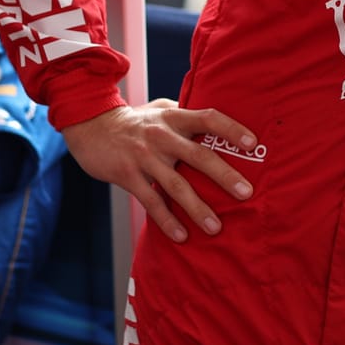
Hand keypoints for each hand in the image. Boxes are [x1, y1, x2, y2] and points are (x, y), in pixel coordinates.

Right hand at [63, 101, 257, 242]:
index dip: (232, 128)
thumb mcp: (160, 109)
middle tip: (246, 194)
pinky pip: (151, 202)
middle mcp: (162, 136)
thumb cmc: (136, 120)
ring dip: (198, 208)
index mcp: (174, 117)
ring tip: (216, 227)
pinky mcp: (128, 176)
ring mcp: (144, 157)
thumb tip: (219, 125)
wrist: (91, 126)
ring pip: (176, 185)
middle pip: (199, 155)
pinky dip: (167, 220)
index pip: (208, 118)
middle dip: (224, 176)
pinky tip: (181, 235)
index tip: (253, 144)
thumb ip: (186, 116)